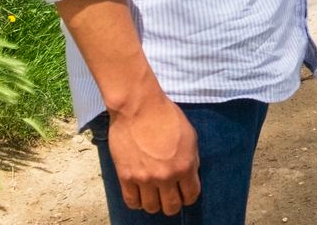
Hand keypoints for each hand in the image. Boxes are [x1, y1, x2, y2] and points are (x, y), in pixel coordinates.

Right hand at [107, 94, 199, 214]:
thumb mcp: (190, 136)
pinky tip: (140, 196)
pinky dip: (137, 203)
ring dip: (155, 204)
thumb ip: (191, 159)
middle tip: (170, 197)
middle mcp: (165, 176)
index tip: (185, 194)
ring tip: (154, 196)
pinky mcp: (125, 176)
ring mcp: (144, 178)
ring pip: (151, 208)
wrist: (139, 107)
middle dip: (172, 204)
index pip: (191, 196)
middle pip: (171, 207)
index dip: (189, 197)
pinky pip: (132, 201)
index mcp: (185, 166)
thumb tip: (188, 175)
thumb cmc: (166, 116)